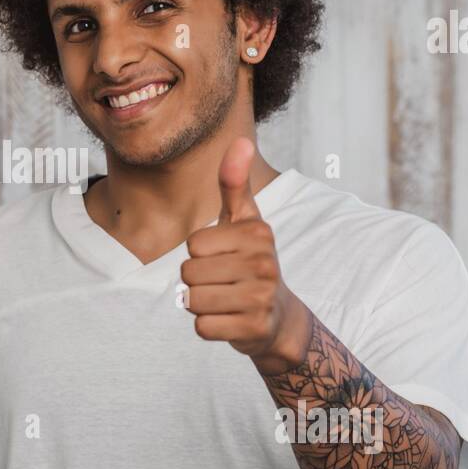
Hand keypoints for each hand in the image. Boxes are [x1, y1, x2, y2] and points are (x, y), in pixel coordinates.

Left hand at [181, 137, 310, 370]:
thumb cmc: (251, 261)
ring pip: (192, 300)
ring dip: (200, 303)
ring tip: (224, 299)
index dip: (199, 253)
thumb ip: (235, 183)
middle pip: (189, 272)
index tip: (223, 257)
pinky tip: (228, 319)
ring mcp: (261, 298)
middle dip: (197, 280)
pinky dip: (207, 326)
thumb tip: (240, 140)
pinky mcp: (253, 329)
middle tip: (223, 282)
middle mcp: (264, 264)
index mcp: (258, 233)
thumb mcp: (244, 220)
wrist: (278, 316)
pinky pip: (201, 327)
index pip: (193, 244)